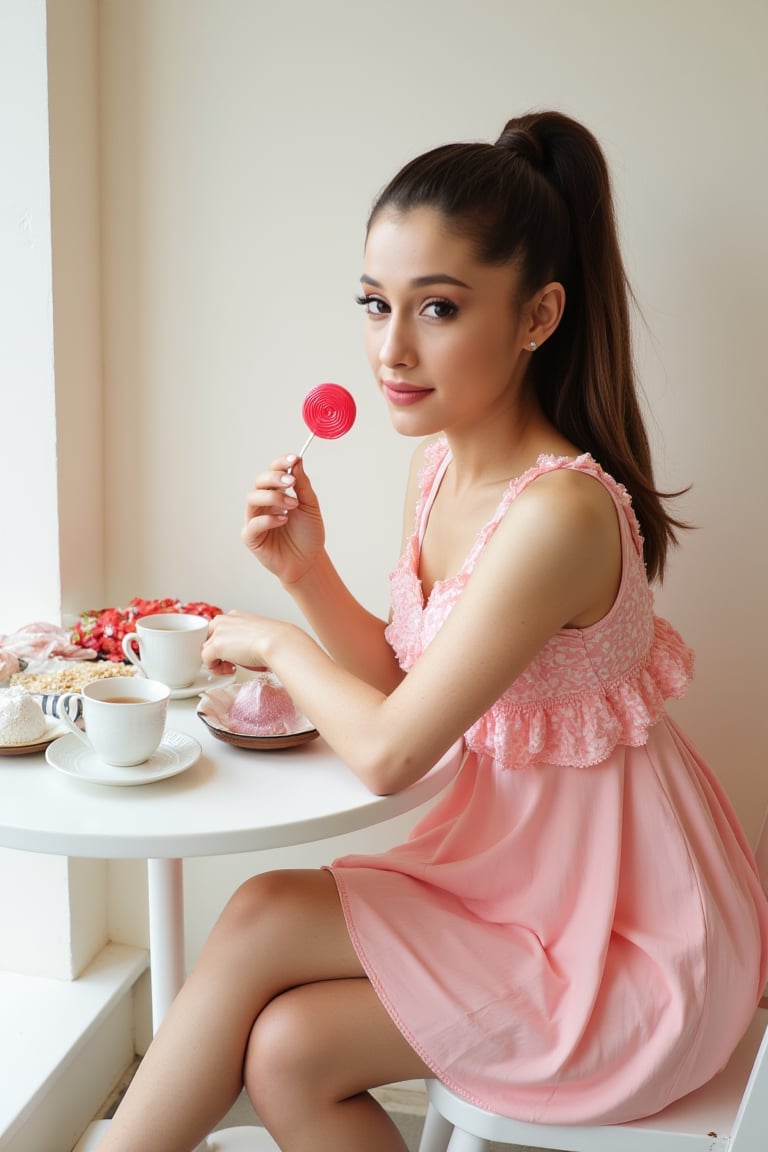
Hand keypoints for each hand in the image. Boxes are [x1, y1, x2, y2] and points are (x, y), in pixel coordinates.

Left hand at [201, 610, 282, 675]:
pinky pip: (205, 660)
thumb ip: (243, 640)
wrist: (278, 643)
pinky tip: (229, 669)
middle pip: (208, 639)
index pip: (218, 631)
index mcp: (235, 616)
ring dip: (216, 662)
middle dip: (216, 653)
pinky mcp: (216, 646)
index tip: (232, 654)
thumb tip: (240, 654)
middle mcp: (224, 621)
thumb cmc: (274, 641)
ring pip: (205, 649)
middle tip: (230, 663)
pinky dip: (215, 668)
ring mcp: (219, 632)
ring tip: (231, 668)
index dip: (223, 645)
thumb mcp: (256, 635)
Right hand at [241, 455, 325, 584]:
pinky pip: (253, 524)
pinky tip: (283, 520)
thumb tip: (297, 461)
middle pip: (259, 481)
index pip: (272, 472)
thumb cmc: (308, 534)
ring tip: (292, 504)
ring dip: (273, 497)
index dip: (280, 463)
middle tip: (291, 482)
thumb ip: (303, 485)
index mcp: (276, 493)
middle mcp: (263, 504)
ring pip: (253, 498)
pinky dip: (267, 519)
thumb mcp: (310, 507)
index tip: (294, 458)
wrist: (309, 562)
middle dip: (275, 478)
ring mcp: (255, 519)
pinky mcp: (251, 537)